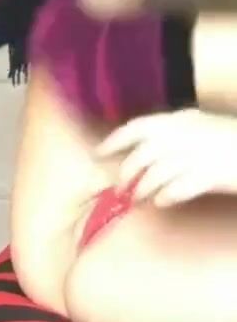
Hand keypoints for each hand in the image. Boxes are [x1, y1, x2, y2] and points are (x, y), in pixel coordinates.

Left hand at [95, 109, 236, 206]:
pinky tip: (162, 201)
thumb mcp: (204, 126)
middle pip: (141, 156)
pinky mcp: (210, 175)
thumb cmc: (232, 140)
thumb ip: (176, 131)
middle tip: (121, 188)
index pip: (137, 127)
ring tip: (140, 197)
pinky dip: (165, 197)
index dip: (114, 141)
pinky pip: (176, 189)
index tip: (98, 153)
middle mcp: (186, 135)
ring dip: (142, 189)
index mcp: (182, 120)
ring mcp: (198, 154)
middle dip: (127, 173)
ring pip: (154, 175)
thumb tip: (145, 146)